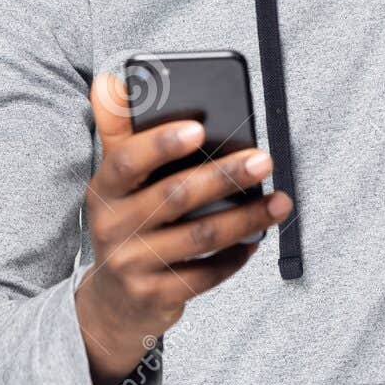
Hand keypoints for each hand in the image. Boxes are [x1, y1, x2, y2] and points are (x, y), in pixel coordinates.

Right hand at [74, 74, 291, 384]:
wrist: (113, 302)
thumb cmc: (126, 224)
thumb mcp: (114, 181)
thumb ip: (117, 131)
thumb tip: (109, 82)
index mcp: (104, 190)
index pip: (126, 162)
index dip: (160, 144)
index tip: (199, 129)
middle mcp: (113, 227)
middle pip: (174, 197)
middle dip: (223, 176)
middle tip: (263, 159)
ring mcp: (134, 265)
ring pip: (199, 237)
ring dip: (245, 218)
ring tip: (279, 202)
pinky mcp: (157, 297)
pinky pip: (205, 276)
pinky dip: (235, 257)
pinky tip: (257, 240)